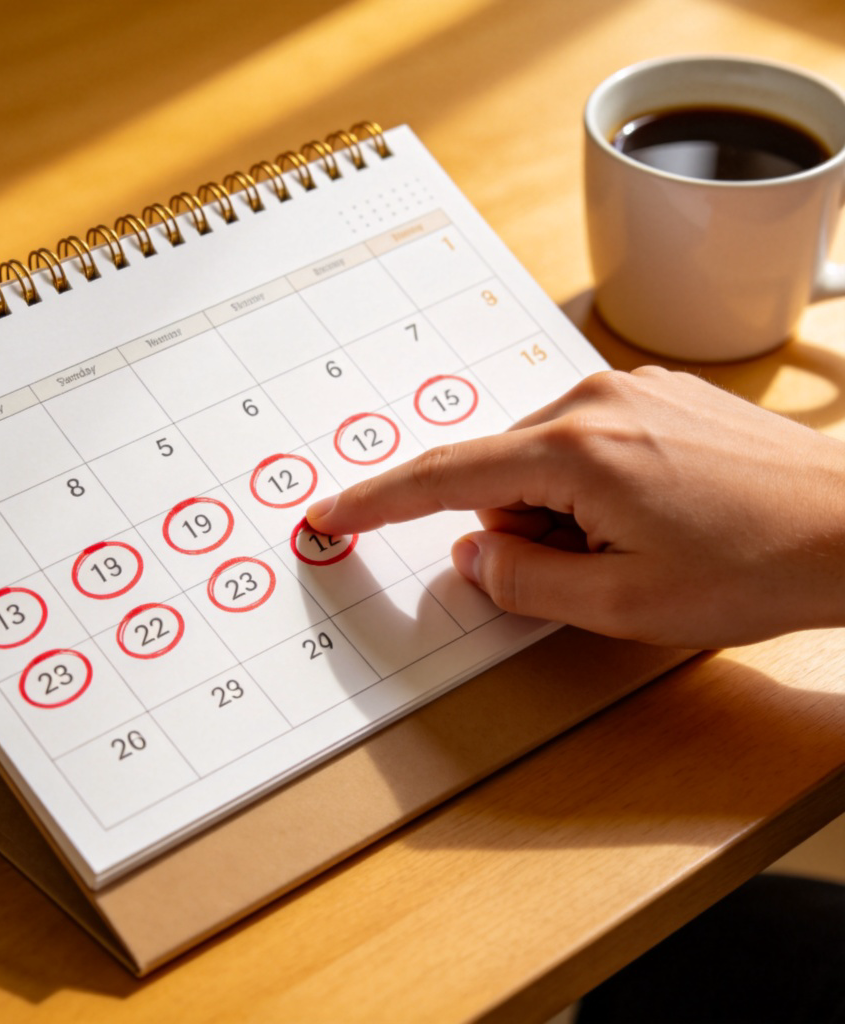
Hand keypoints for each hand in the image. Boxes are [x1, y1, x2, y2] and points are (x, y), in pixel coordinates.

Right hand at [306, 367, 844, 647]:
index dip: (379, 502)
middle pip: (499, 473)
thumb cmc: (755, 567)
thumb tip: (472, 556)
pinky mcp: (656, 393)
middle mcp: (594, 398)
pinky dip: (591, 484)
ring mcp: (629, 388)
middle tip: (592, 569)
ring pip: (542, 459)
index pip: (444, 477)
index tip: (332, 514)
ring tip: (639, 541)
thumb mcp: (620, 604)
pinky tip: (654, 510)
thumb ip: (522, 582)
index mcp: (575, 450)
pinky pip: (584, 440)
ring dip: (561, 510)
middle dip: (519, 529)